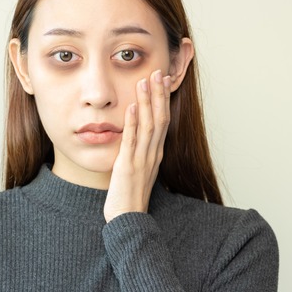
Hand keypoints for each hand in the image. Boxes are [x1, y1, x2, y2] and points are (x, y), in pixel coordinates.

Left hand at [104, 69, 172, 222]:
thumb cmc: (130, 196)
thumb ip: (139, 152)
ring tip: (146, 81)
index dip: (163, 99)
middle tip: (159, 71)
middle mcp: (153, 154)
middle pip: (160, 118)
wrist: (127, 219)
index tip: (163, 80)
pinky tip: (132, 107)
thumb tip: (136, 137)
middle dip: (159, 94)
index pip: (163, 120)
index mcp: (155, 153)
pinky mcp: (128, 166)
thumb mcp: (138, 169)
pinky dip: (133, 122)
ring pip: (149, 125)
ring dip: (148, 102)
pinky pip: (132, 141)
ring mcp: (142, 159)